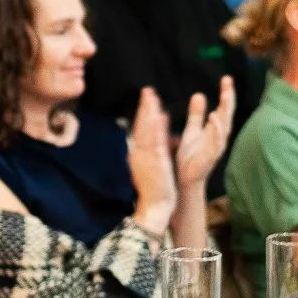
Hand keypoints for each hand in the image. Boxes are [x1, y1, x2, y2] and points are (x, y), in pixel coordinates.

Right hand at [126, 88, 177, 223]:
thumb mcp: (152, 163)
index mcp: (137, 154)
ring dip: (149, 114)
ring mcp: (146, 158)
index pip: (139, 129)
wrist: (154, 207)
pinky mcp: (156, 163)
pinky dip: (157, 129)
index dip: (142, 113)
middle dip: (144, 108)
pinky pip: (156, 143)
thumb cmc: (154, 187)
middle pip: (140, 127)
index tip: (146, 98)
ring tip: (152, 98)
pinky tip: (160, 117)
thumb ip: (155, 145)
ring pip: (146, 132)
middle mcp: (139, 154)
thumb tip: (160, 127)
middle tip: (148, 90)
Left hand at [173, 78, 235, 188]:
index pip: (224, 108)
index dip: (226, 94)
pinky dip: (216, 130)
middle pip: (227, 115)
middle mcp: (219, 137)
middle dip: (228, 99)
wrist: (186, 178)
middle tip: (228, 82)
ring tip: (223, 98)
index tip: (227, 78)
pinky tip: (213, 119)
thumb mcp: (192, 130)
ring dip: (224, 113)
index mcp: (215, 130)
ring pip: (223, 128)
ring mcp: (216, 147)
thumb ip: (196, 114)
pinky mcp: (210, 157)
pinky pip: (215, 142)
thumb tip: (199, 94)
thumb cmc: (191, 156)